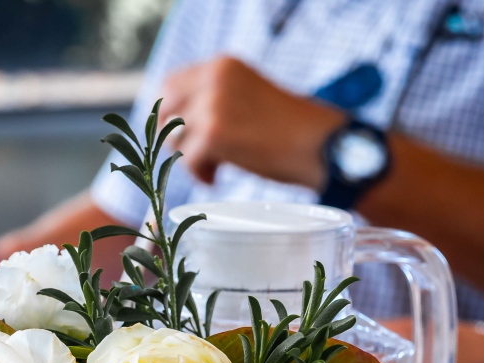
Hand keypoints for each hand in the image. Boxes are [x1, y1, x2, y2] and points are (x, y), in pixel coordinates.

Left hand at [159, 56, 344, 188]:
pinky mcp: (213, 134)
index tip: (181, 134)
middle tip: (198, 153)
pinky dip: (201, 174)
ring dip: (191, 157)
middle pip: (164, 112)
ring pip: (175, 139)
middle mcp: (214, 78)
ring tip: (217, 165)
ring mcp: (212, 105)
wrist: (319, 145)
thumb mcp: (246, 96)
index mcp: (222, 65)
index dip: (170, 113)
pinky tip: (218, 176)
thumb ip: (214, 99)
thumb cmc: (288, 128)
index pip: (169, 85)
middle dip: (175, 137)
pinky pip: (188, 161)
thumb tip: (173, 122)